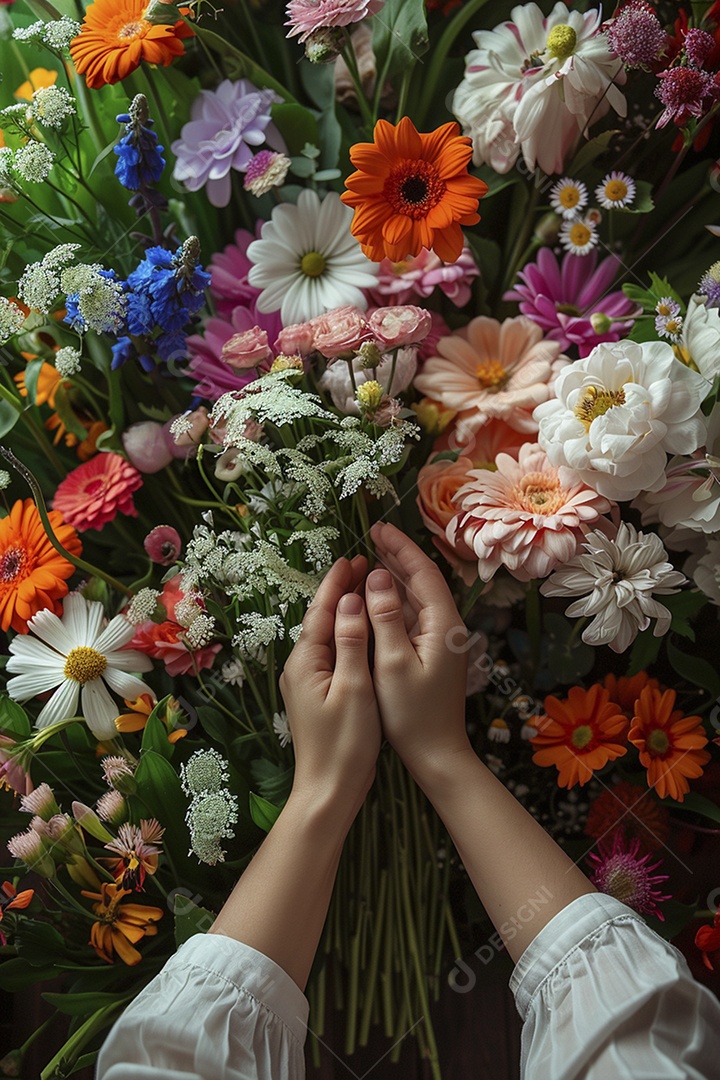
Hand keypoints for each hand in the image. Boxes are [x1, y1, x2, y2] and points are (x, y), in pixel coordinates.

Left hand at [279, 554, 380, 814]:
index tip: (356, 557)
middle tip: (365, 564)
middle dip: (341, 591)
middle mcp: (300, 668)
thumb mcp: (353, 689)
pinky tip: (364, 632)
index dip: (338, 583)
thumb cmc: (345, 744)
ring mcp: (307, 683)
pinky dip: (348, 635)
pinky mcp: (318, 696)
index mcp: (305, 662)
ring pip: (327, 636)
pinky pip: (333, 653)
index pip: (322, 610)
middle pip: (322, 619)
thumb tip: (350, 600)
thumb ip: (350, 642)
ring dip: (346, 611)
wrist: (330, 791)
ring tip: (367, 589)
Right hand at [364, 523, 470, 779]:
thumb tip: (377, 576)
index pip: (423, 573)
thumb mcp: (393, 664)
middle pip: (423, 581)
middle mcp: (447, 627)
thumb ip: (385, 617)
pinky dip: (394, 600)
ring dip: (395, 576)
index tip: (378, 529)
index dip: (400, 548)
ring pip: (417, 597)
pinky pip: (413, 615)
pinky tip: (377, 595)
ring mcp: (440, 641)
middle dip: (398, 556)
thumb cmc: (413, 715)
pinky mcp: (431, 653)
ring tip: (370, 557)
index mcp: (443, 625)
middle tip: (372, 535)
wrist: (437, 754)